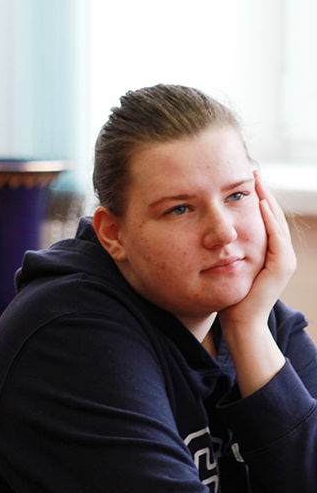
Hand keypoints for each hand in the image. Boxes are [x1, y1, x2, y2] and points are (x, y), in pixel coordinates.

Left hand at [219, 171, 296, 330]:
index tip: (245, 178)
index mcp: (268, 251)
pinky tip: (261, 205)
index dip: (257, 197)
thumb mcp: (226, 265)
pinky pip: (277, 239)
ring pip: (277, 223)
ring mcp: (283, 260)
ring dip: (269, 200)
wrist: (239, 322)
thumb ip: (225, 249)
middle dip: (264, 193)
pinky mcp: (281, 268)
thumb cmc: (229, 296)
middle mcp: (280, 253)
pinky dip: (270, 221)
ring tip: (258, 181)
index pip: (264, 218)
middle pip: (273, 215)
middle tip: (254, 171)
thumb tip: (209, 233)